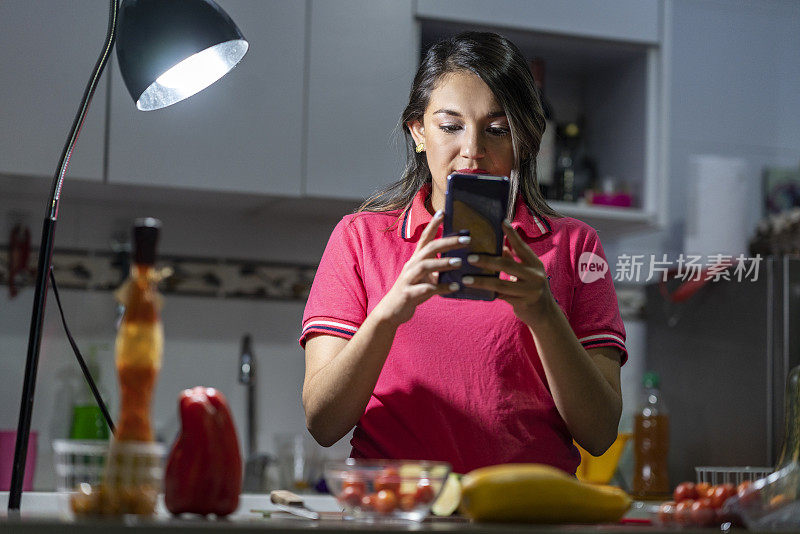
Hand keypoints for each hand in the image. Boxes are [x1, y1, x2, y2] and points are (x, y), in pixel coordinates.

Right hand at [374, 211, 467, 326]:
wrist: (391, 311)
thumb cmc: (412, 291)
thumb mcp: (425, 277)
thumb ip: (438, 269)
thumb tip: (459, 261)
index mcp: (416, 259)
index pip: (425, 237)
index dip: (433, 224)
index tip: (443, 211)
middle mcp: (411, 266)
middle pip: (429, 248)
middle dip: (447, 242)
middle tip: (467, 239)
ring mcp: (408, 279)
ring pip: (425, 266)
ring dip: (442, 263)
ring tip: (459, 262)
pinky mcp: (409, 294)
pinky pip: (426, 289)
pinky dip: (441, 287)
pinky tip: (455, 287)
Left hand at [463, 220, 555, 324]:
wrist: (545, 314)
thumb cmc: (531, 289)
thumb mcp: (527, 272)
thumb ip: (514, 260)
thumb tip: (499, 245)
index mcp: (535, 264)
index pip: (522, 247)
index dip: (512, 234)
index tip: (501, 221)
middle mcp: (535, 276)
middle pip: (507, 266)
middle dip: (487, 261)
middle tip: (470, 258)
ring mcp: (530, 291)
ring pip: (501, 284)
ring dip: (481, 281)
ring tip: (466, 279)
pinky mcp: (523, 303)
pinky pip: (501, 297)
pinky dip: (487, 293)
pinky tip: (474, 291)